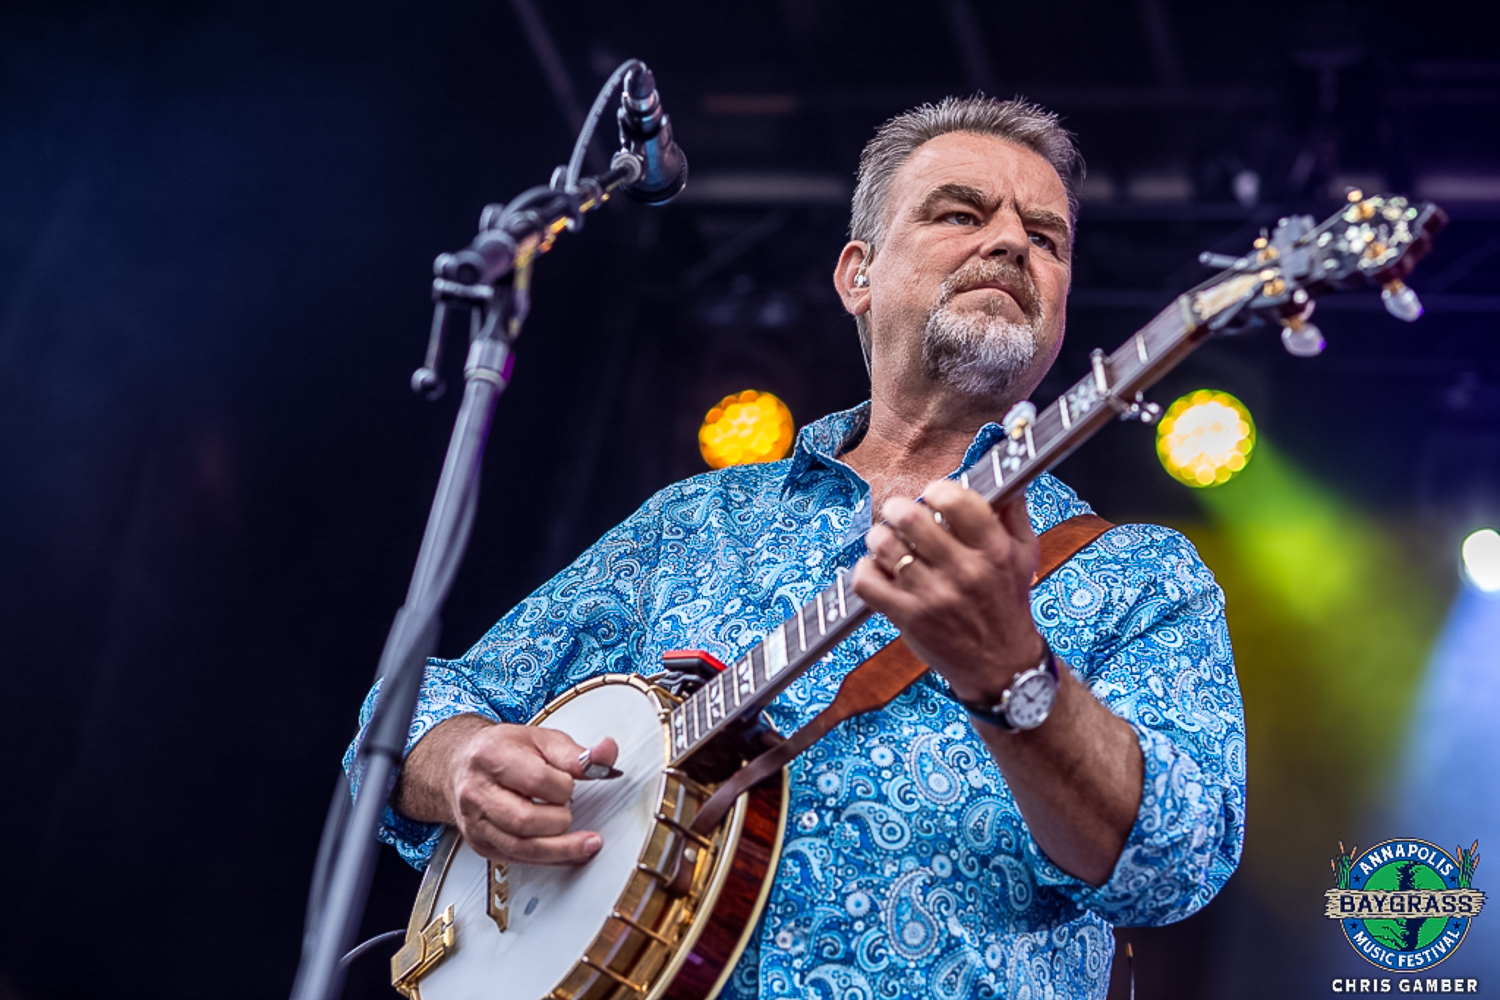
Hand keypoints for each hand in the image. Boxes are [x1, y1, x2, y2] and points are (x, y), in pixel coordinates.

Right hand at [409, 718, 618, 864]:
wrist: (462, 766)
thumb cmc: (502, 751)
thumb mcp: (540, 740)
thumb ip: (576, 753)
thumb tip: (607, 753)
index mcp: (490, 757)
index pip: (537, 781)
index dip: (563, 786)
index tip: (570, 783)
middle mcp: (476, 792)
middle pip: (526, 820)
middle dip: (560, 818)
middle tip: (568, 806)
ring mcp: (475, 822)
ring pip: (522, 848)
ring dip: (561, 847)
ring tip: (585, 840)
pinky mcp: (481, 844)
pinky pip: (519, 859)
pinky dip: (550, 858)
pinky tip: (569, 850)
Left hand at [852, 479, 1044, 702]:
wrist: (1001, 666)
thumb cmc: (1007, 604)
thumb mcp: (1024, 555)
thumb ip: (1013, 512)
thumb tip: (1005, 476)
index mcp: (994, 550)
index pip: (956, 500)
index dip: (937, 490)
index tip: (932, 495)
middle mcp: (964, 572)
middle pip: (911, 518)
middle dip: (898, 509)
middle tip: (900, 514)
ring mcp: (933, 597)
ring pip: (885, 546)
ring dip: (880, 537)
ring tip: (887, 541)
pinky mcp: (907, 618)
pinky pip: (866, 581)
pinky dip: (864, 569)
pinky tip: (878, 569)